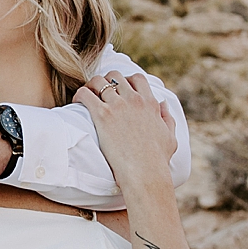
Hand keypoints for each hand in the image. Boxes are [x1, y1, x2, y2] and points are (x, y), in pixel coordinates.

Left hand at [73, 71, 179, 187]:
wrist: (145, 173)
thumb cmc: (158, 161)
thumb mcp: (170, 137)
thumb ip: (167, 118)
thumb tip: (162, 103)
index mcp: (150, 103)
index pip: (137, 78)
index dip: (125, 81)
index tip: (118, 90)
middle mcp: (135, 100)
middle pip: (115, 76)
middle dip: (106, 81)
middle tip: (99, 93)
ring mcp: (118, 106)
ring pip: (99, 81)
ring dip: (91, 86)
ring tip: (87, 97)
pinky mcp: (103, 115)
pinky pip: (86, 94)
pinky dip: (79, 95)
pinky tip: (77, 102)